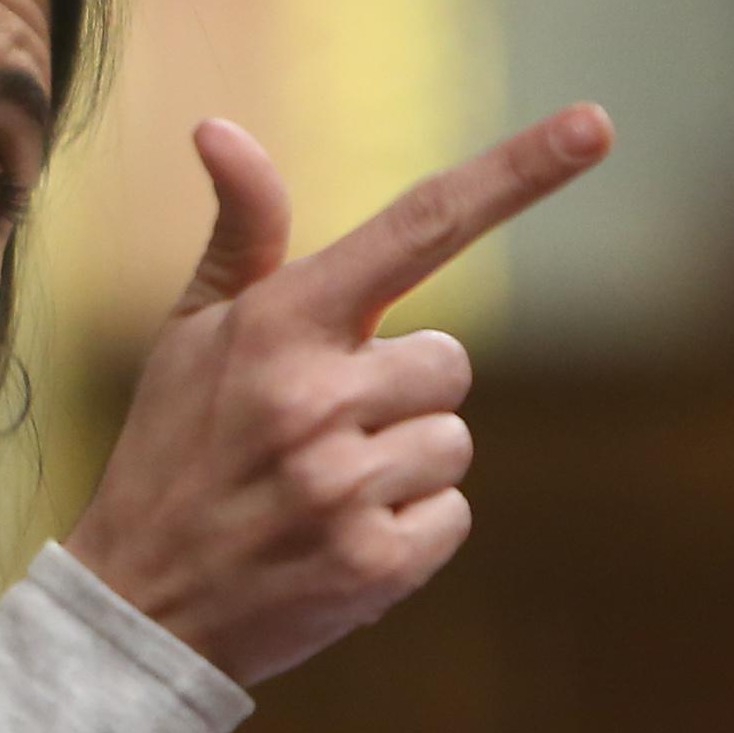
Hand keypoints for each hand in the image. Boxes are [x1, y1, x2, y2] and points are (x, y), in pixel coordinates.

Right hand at [63, 106, 611, 686]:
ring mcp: (345, 485)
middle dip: (402, 393)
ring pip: (452, 443)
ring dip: (402, 466)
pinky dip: (408, 532)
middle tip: (320, 432)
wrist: (139, 607)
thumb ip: (240, 235)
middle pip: (451, 362)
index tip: (594, 126)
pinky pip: (452, 517)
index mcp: (280, 322)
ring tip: (318, 493)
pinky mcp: (373, 563)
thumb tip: (218, 126)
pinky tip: (337, 540)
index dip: (516, 173)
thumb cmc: (173, 453)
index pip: (419, 225)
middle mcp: (316, 396)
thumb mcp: (190, 334)